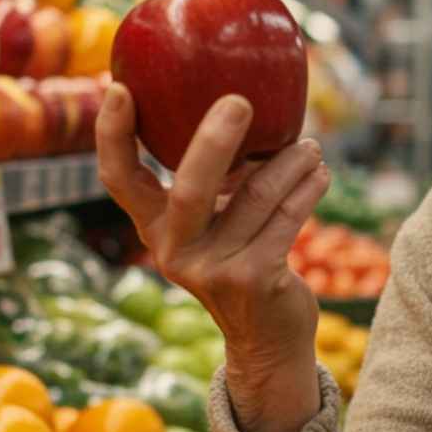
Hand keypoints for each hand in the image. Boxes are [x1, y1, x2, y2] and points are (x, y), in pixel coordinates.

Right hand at [95, 84, 331, 431]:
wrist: (267, 342)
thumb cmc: (242, 263)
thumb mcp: (213, 228)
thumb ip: (214, 182)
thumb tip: (239, 104)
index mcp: (154, 230)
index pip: (119, 180)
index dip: (112, 135)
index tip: (120, 88)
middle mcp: (174, 251)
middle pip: (189, 188)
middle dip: (214, 141)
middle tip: (240, 101)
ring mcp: (213, 270)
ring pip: (255, 197)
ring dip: (288, 163)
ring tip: (309, 147)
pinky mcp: (254, 280)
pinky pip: (285, 220)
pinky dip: (306, 190)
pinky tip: (319, 174)